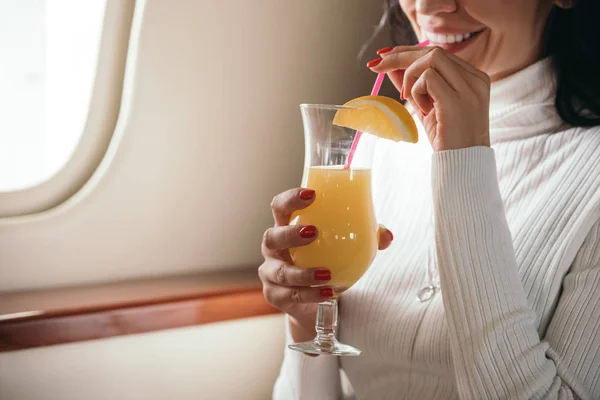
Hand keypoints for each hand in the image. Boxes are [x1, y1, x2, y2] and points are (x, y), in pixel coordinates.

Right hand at [259, 188, 392, 341]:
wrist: (313, 299)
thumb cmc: (324, 260)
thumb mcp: (342, 246)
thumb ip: (365, 237)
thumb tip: (387, 235)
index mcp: (285, 226)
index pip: (280, 206)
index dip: (291, 198)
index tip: (311, 194)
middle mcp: (273, 248)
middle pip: (272, 236)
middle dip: (290, 233)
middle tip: (313, 232)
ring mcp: (271, 272)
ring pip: (280, 271)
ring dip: (303, 273)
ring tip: (327, 273)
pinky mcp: (275, 295)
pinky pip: (291, 295)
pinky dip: (310, 294)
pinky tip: (327, 293)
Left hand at [369, 46, 490, 151]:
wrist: (463, 165)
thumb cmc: (447, 139)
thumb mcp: (427, 107)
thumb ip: (413, 86)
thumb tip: (391, 67)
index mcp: (473, 78)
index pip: (438, 53)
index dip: (408, 51)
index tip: (385, 55)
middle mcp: (475, 78)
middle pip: (433, 51)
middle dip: (399, 56)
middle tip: (376, 67)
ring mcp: (469, 88)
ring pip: (431, 58)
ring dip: (410, 77)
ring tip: (409, 99)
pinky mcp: (458, 100)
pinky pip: (428, 78)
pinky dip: (416, 91)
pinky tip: (422, 109)